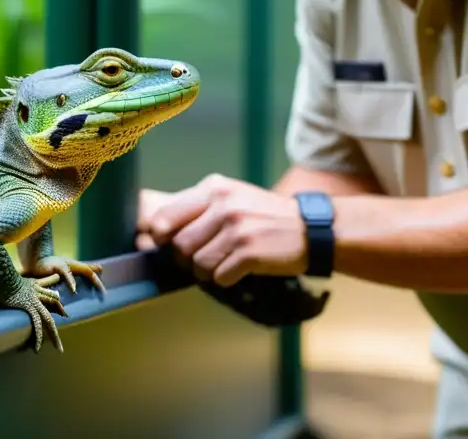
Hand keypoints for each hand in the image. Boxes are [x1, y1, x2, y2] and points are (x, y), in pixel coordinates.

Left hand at [139, 173, 307, 286]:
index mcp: (214, 188)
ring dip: (208, 272)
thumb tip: (157, 231)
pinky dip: (227, 279)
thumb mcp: (232, 198)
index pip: (165, 216)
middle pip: (180, 245)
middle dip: (187, 260)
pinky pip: (220, 277)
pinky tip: (241, 270)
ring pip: (198, 264)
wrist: (310, 229)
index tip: (165, 245)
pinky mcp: (249, 252)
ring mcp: (237, 229)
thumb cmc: (265, 216)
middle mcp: (223, 205)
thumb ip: (198, 208)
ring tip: (225, 264)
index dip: (159, 236)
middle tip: (204, 259)